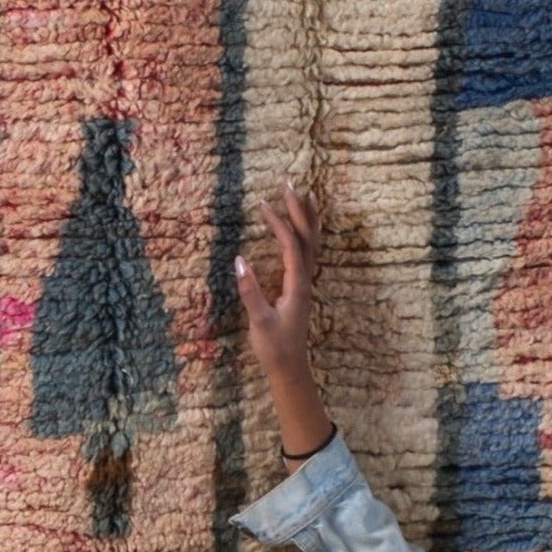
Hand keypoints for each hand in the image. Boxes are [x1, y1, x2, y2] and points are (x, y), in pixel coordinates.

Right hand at [236, 185, 333, 458]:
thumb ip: (250, 291)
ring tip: (301, 195)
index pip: (291, 245)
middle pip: (308, 237)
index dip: (279, 222)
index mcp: (297, 285)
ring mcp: (305, 284)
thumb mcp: (259, 320)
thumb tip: (239, 261)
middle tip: (289, 184)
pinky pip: (307, 254)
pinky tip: (298, 228)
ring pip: (312, 244)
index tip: (263, 204)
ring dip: (307, 218)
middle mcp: (305, 280)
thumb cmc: (274, 347)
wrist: (289, 368)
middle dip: (299, 209)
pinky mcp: (300, 289)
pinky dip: (305, 234)